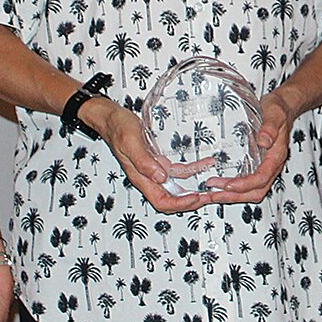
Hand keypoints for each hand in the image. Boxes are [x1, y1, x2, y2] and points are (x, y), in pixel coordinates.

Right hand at [85, 98, 211, 212]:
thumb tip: (161, 177)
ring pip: (177, 186)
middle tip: (208, 197)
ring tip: (209, 187)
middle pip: (172, 199)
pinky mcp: (158, 161)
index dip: (179, 204)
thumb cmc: (118, 129)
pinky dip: (193, 169)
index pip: (162, 201)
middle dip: (191, 201)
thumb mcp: (131, 143)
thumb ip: (144, 162)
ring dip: (194, 188)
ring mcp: (154, 169)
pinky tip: (203, 164)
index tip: (195, 198)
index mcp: (141, 177)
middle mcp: (148, 176)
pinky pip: (178, 170)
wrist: (112, 118)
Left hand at [203, 90, 293, 203]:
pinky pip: (247, 184)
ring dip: (232, 196)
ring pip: (251, 191)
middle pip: (255, 191)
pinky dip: (233, 189)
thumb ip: (270, 127)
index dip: (244, 185)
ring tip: (212, 194)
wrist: (283, 107)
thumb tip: (263, 141)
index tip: (228, 185)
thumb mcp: (275, 114)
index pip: (261, 178)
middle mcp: (270, 165)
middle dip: (234, 196)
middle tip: (213, 194)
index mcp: (275, 156)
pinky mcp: (256, 165)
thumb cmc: (279, 111)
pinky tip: (219, 186)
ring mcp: (264, 166)